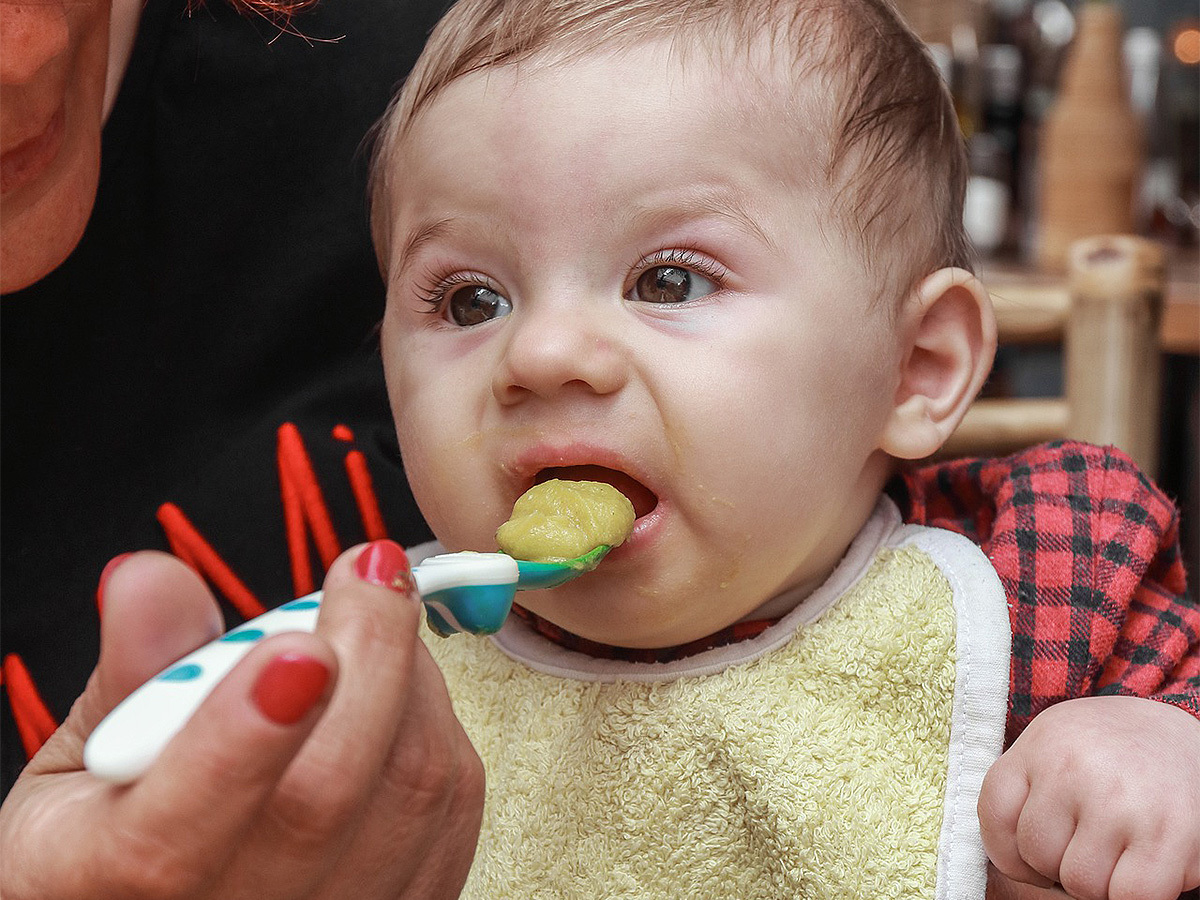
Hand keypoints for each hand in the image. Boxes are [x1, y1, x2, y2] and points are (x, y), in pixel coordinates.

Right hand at [0, 544, 482, 899]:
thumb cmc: (123, 839)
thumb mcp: (79, 768)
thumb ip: (129, 670)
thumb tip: (153, 580)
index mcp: (114, 883)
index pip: (173, 841)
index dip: (243, 739)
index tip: (295, 648)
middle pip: (324, 798)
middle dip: (365, 656)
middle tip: (369, 570)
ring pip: (412, 788)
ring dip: (409, 674)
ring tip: (371, 620)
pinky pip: (453, 801)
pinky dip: (437, 716)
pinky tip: (398, 684)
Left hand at [979, 695, 1199, 899]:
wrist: (1186, 735)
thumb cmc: (1113, 753)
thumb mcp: (1057, 746)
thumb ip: (1026, 790)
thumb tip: (1009, 860)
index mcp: (1041, 744)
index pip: (994, 815)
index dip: (1008, 850)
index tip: (1032, 852)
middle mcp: (1074, 768)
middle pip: (1036, 855)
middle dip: (1058, 863)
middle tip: (1088, 843)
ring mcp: (1119, 802)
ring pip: (1080, 883)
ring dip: (1098, 881)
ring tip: (1117, 849)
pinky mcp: (1167, 835)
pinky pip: (1131, 896)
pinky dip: (1133, 894)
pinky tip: (1144, 864)